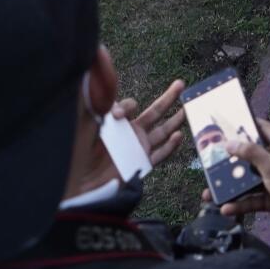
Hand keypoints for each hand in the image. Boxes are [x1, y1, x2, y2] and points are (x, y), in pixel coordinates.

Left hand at [69, 82, 186, 197]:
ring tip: (188, 109)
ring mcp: (138, 148)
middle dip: (168, 98)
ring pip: (162, 132)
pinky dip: (170, 146)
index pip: (130, 106)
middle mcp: (130, 133)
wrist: (82, 184)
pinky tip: (179, 136)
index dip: (127, 106)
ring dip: (175, 120)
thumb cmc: (81, 154)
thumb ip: (99, 109)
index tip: (116, 115)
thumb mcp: (88, 127)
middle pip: (154, 112)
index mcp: (117, 122)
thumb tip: (114, 103)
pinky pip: (160, 154)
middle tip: (180, 85)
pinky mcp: (142, 163)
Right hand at [220, 118, 269, 230]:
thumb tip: (229, 143)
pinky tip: (226, 208)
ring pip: (247, 181)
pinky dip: (239, 204)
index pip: (265, 130)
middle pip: (251, 157)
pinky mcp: (268, 199)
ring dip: (231, 186)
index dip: (251, 125)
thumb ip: (250, 153)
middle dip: (233, 161)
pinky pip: (249, 199)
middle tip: (213, 160)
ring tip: (211, 191)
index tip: (232, 123)